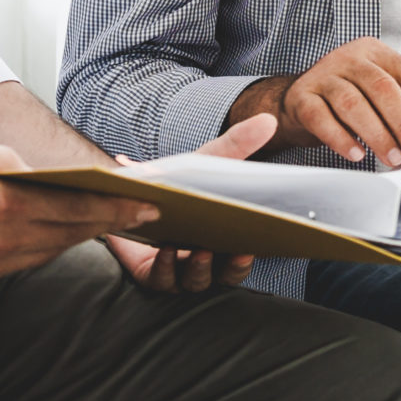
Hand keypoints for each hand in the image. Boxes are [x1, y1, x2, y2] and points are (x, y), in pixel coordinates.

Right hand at [0, 137, 159, 294]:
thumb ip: (13, 165)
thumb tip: (42, 178)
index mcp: (3, 208)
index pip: (76, 208)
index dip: (117, 207)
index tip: (149, 204)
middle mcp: (1, 246)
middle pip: (69, 235)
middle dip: (108, 223)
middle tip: (143, 214)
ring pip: (47, 252)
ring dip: (76, 236)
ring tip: (104, 220)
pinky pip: (19, 265)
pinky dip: (39, 248)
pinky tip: (51, 235)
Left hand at [103, 112, 274, 292]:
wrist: (132, 188)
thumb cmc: (177, 180)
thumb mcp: (207, 160)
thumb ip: (236, 144)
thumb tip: (268, 120)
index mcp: (222, 239)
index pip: (241, 258)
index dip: (248, 258)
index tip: (253, 246)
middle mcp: (203, 259)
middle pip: (221, 275)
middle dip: (228, 267)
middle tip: (230, 250)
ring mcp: (177, 269)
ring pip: (193, 281)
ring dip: (199, 269)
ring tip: (198, 249)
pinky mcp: (149, 272)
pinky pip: (161, 280)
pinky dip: (165, 268)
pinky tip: (166, 250)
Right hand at [229, 37, 400, 167]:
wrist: (297, 100)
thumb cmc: (346, 98)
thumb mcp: (375, 94)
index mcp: (374, 52)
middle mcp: (349, 58)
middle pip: (382, 88)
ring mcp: (323, 75)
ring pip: (353, 103)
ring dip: (377, 134)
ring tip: (392, 158)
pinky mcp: (301, 96)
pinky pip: (321, 118)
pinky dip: (341, 139)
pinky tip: (357, 154)